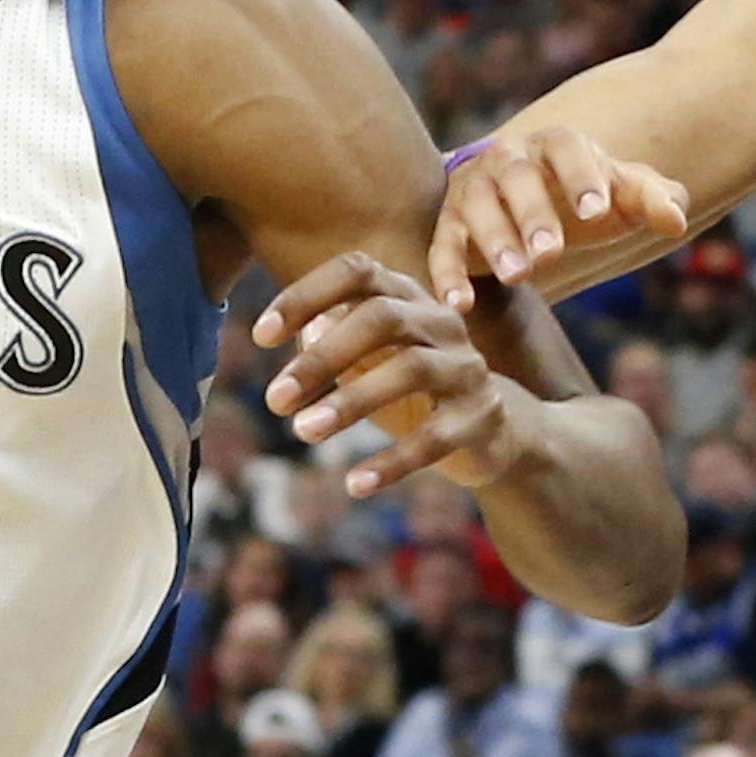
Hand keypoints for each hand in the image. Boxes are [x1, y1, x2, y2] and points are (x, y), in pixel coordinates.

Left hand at [253, 252, 534, 495]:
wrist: (495, 431)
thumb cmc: (409, 389)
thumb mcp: (366, 362)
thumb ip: (330, 343)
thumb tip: (303, 334)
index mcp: (407, 296)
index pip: (357, 272)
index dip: (305, 296)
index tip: (260, 337)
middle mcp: (441, 321)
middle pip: (381, 318)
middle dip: (321, 358)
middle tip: (274, 399)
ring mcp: (467, 367)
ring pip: (410, 369)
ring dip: (350, 402)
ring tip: (302, 431)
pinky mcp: (482, 416)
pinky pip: (435, 437)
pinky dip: (392, 461)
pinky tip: (353, 484)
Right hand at [429, 129, 688, 307]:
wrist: (515, 193)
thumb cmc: (577, 194)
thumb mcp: (617, 194)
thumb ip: (650, 199)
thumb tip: (675, 220)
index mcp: (554, 145)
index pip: (566, 148)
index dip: (581, 176)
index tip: (598, 210)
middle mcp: (507, 159)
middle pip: (516, 178)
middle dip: (533, 214)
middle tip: (552, 253)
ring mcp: (473, 189)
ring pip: (476, 208)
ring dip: (494, 241)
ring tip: (516, 277)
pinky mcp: (447, 223)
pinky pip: (442, 245)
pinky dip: (446, 273)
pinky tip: (459, 305)